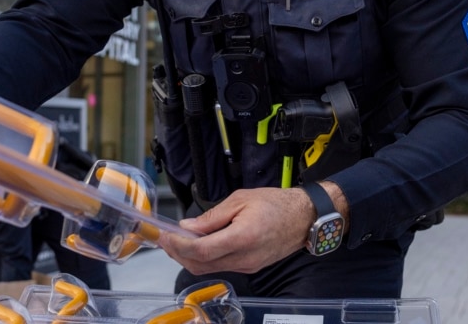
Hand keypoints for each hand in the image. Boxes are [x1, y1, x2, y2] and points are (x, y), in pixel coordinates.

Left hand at [157, 186, 318, 273]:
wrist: (304, 217)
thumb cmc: (276, 204)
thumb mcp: (240, 200)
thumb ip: (212, 216)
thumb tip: (188, 227)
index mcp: (242, 237)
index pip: (201, 250)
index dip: (178, 245)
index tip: (164, 235)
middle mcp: (244, 257)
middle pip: (200, 264)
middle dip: (177, 253)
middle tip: (164, 239)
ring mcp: (247, 266)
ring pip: (209, 269)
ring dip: (188, 258)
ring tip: (176, 241)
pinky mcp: (250, 267)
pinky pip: (221, 267)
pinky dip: (204, 259)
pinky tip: (197, 245)